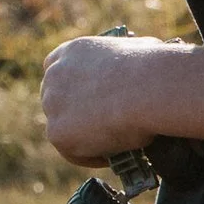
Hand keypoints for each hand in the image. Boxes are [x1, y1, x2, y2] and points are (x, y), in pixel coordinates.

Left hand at [42, 32, 189, 166]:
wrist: (146, 88)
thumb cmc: (150, 66)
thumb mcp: (136, 48)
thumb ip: (124, 59)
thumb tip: (140, 66)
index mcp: (72, 50)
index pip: (58, 68)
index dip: (72, 85)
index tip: (87, 97)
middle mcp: (55, 75)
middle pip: (55, 99)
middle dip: (74, 113)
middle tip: (99, 126)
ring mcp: (53, 104)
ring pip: (64, 127)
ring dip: (83, 137)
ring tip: (110, 145)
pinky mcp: (57, 132)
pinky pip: (72, 151)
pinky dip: (90, 155)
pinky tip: (111, 155)